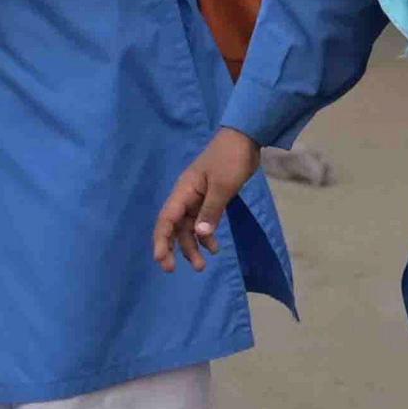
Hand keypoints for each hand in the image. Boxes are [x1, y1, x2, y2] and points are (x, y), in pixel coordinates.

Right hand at [154, 130, 259, 270]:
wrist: (245, 138)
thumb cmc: (231, 158)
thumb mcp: (223, 186)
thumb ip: (211, 210)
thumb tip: (199, 234)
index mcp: (184, 191)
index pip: (166, 220)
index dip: (161, 241)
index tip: (162, 261)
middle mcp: (186, 196)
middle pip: (175, 227)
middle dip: (176, 249)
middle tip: (178, 270)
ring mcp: (198, 197)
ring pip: (189, 227)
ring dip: (193, 245)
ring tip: (203, 265)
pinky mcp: (210, 197)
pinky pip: (203, 220)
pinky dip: (206, 234)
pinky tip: (214, 247)